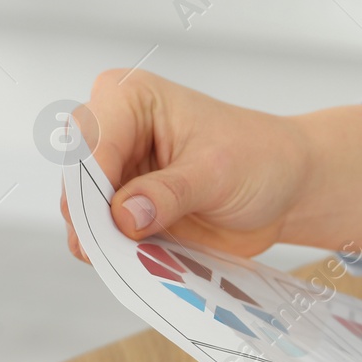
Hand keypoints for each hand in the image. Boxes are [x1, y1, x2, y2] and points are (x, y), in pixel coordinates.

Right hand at [59, 70, 361, 261]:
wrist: (285, 188)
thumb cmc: (258, 160)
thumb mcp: (216, 174)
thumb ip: (168, 194)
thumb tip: (124, 216)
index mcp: (127, 98)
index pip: (91, 143)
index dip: (94, 185)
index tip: (114, 221)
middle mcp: (109, 131)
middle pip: (76, 179)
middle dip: (92, 217)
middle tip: (116, 250)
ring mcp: (113, 173)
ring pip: (82, 214)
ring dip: (103, 241)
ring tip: (135, 258)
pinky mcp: (122, 209)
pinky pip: (102, 236)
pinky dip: (116, 253)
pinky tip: (140, 262)